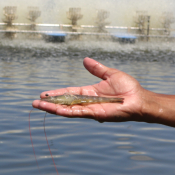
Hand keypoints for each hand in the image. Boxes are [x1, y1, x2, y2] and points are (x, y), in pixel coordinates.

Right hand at [32, 57, 151, 121]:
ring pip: (67, 109)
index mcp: (89, 92)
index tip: (44, 93)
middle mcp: (87, 102)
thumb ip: (96, 69)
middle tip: (35, 102)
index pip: (68, 92)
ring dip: (52, 108)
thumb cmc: (128, 88)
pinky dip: (65, 112)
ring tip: (38, 106)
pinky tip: (54, 110)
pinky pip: (77, 113)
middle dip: (49, 103)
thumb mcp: (109, 74)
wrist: (139, 99)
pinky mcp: (94, 115)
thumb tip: (85, 59)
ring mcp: (89, 109)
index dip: (56, 93)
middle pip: (64, 102)